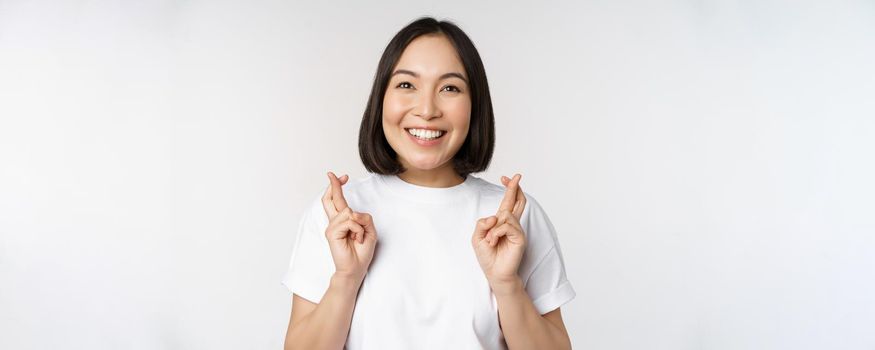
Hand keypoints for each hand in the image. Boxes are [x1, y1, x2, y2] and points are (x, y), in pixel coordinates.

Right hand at [322, 171, 377, 281]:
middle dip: (334, 185)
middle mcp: (335, 222)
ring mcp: (332, 227)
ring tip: (358, 237)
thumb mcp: (369, 230)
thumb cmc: (362, 251)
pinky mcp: (332, 232)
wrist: (355, 268)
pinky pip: (349, 221)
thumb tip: (351, 212)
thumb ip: (363, 217)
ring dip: (359, 224)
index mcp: (343, 220)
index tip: (342, 177)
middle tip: (332, 174)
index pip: (337, 200)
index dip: (337, 187)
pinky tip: (356, 239)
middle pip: (331, 199)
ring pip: (348, 212)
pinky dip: (357, 230)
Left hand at [472, 173, 527, 289]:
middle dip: (515, 188)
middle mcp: (511, 224)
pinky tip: (493, 241)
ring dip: (493, 228)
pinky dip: (496, 233)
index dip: (509, 189)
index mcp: (501, 223)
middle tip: (517, 176)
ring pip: (505, 215)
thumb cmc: (487, 256)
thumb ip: (482, 223)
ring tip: (490, 240)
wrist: (494, 273)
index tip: (506, 177)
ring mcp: (517, 231)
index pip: (508, 202)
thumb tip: (495, 217)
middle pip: (518, 201)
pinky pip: (507, 226)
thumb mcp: (477, 237)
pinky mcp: (520, 238)